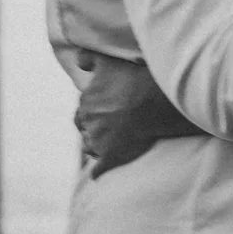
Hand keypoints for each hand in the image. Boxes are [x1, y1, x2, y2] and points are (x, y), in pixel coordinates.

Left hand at [74, 52, 201, 175]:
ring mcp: (99, 142)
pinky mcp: (111, 157)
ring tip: (104, 145)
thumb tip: (79, 61)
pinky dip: (97, 172)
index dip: (91, 110)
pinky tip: (97, 175)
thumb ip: (89, 57)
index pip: (82, 110)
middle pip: (85, 128)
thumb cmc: (133, 79)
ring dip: (94, 146)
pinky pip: (99, 169)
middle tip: (105, 127)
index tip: (102, 110)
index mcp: (86, 102)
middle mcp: (88, 123)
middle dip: (92, 128)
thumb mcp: (107, 60)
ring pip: (90, 147)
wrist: (154, 102)